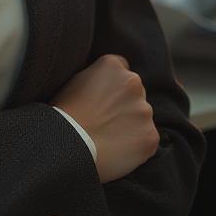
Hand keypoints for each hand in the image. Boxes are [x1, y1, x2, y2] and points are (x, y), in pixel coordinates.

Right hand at [51, 54, 159, 183]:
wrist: (70, 146)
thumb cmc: (64, 115)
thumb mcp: (74, 81)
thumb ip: (96, 77)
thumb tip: (103, 85)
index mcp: (112, 65)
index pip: (120, 71)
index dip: (111, 86)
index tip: (102, 99)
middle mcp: (133, 82)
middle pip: (134, 92)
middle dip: (124, 103)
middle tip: (105, 119)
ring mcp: (144, 110)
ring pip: (141, 116)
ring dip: (131, 124)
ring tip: (108, 137)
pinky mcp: (151, 136)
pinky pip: (147, 138)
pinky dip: (136, 145)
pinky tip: (117, 149)